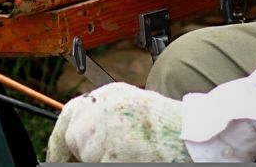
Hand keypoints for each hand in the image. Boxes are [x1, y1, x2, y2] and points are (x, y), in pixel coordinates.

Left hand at [46, 83, 190, 162]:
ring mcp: (104, 133)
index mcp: (108, 95)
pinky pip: (102, 164)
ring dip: (104, 158)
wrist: (199, 137)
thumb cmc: (173, 128)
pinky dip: (115, 163)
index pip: (69, 116)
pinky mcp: (111, 156)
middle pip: (75, 138)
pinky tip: (137, 159)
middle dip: (86, 152)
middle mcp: (101, 110)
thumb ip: (105, 115)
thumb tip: (79, 134)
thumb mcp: (134, 108)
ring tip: (135, 153)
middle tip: (109, 155)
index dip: (60, 140)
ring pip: (89, 156)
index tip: (56, 156)